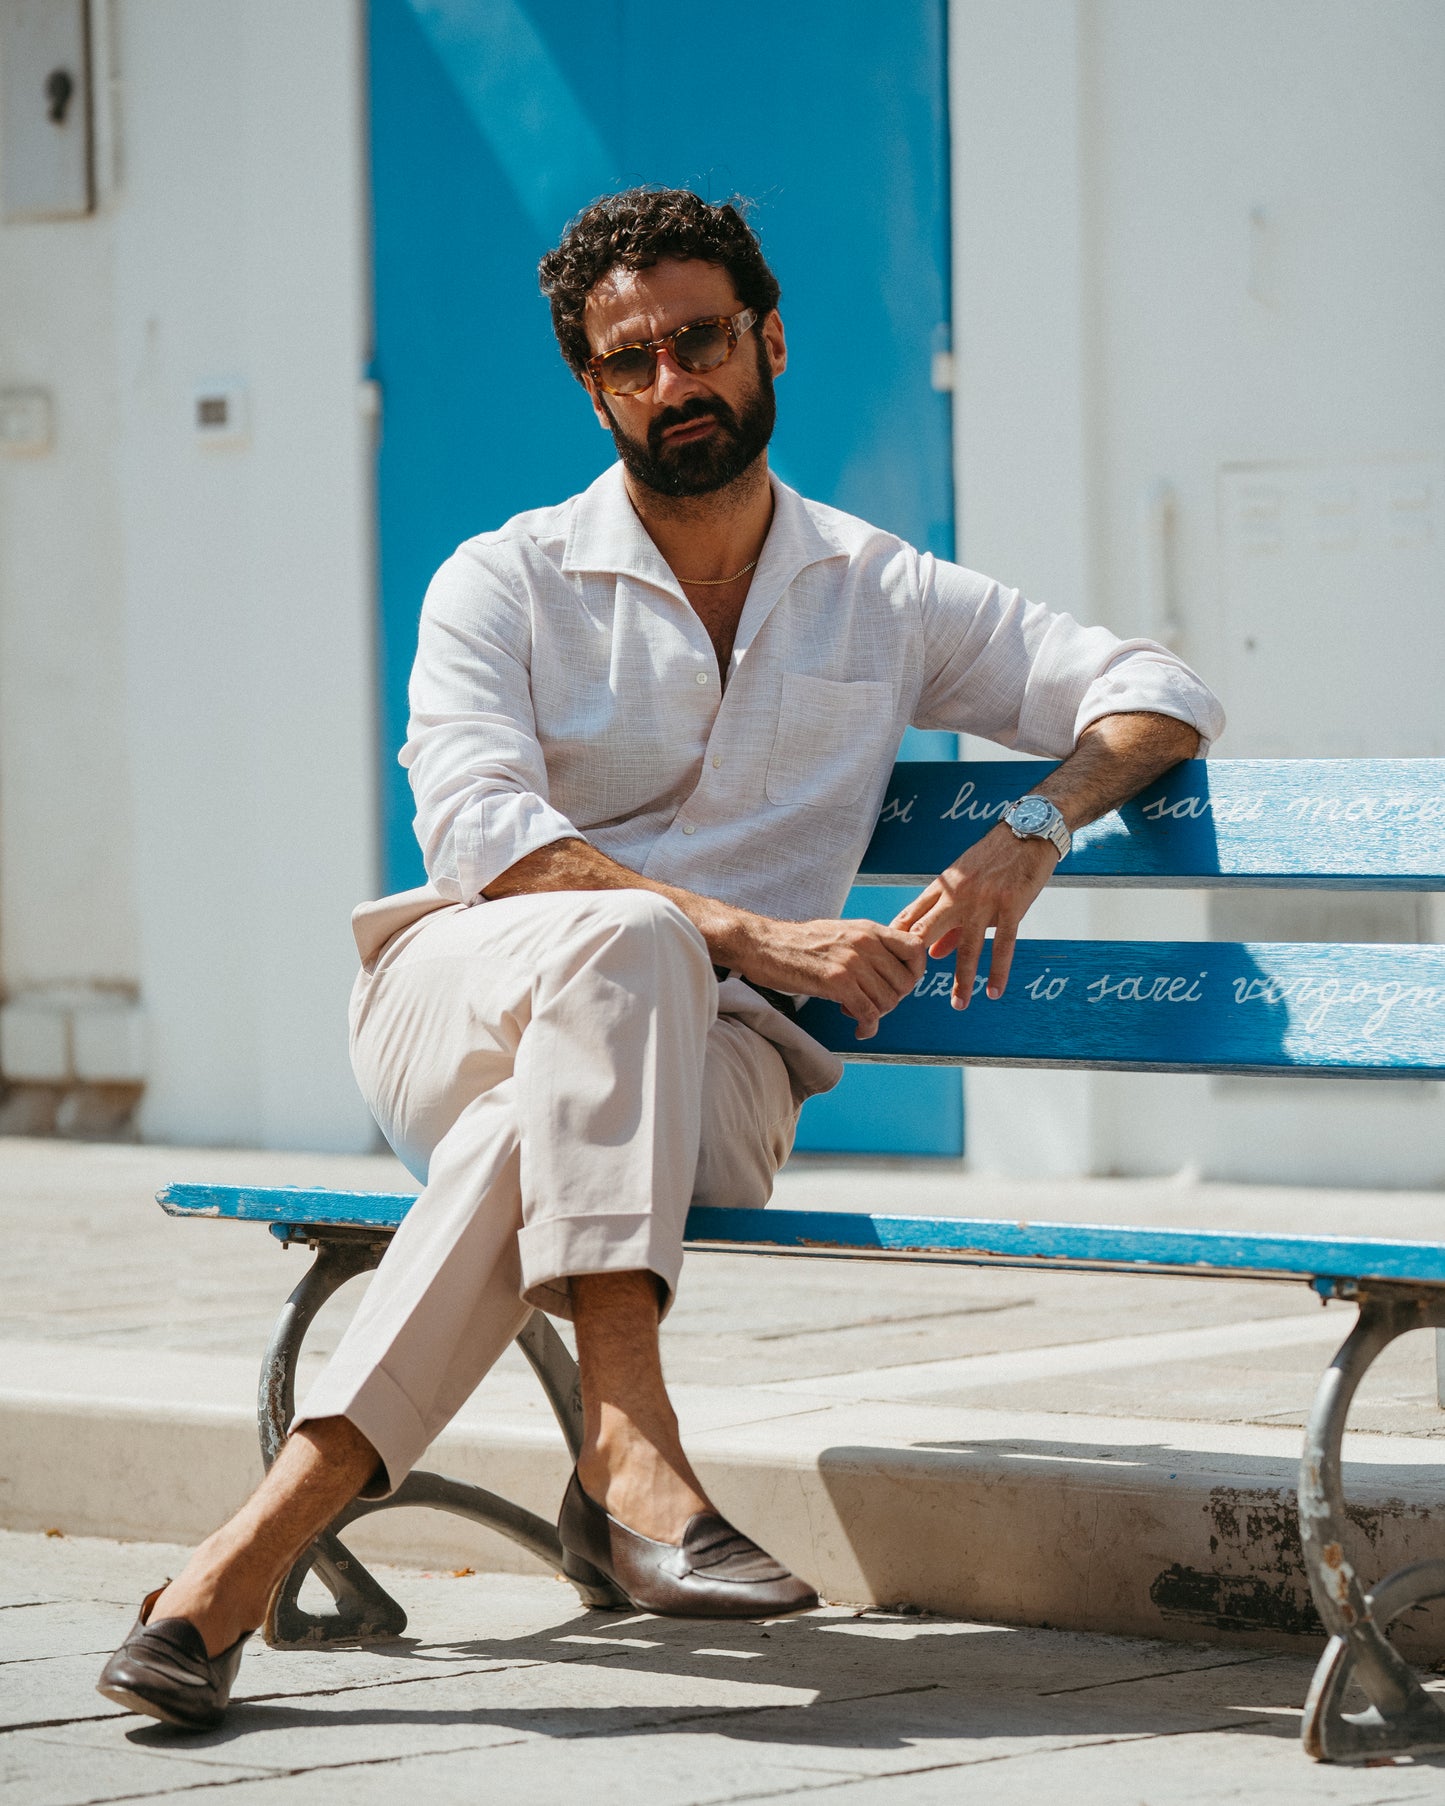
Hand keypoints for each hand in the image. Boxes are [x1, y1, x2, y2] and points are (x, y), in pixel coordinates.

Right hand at [732, 913, 928, 1039]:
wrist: (762, 944)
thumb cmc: (798, 943)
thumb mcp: (841, 933)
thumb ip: (868, 946)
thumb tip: (891, 969)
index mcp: (868, 929)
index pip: (915, 949)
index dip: (915, 972)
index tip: (899, 985)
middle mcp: (865, 942)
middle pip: (905, 982)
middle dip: (892, 1001)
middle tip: (872, 1004)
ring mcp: (851, 961)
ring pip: (888, 1001)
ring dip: (876, 1014)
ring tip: (857, 1012)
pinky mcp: (836, 982)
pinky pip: (868, 1013)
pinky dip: (868, 1027)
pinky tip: (859, 1029)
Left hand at [891, 825, 1057, 1008]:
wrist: (1026, 830)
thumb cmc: (992, 859)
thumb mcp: (963, 884)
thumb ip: (947, 920)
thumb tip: (932, 955)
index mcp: (942, 888)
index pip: (909, 919)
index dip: (894, 945)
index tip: (884, 968)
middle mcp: (958, 895)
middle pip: (927, 932)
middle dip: (914, 963)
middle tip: (905, 992)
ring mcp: (984, 900)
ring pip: (968, 946)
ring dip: (962, 980)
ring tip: (958, 1004)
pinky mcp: (1012, 905)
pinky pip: (1004, 944)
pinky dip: (999, 970)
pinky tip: (994, 991)